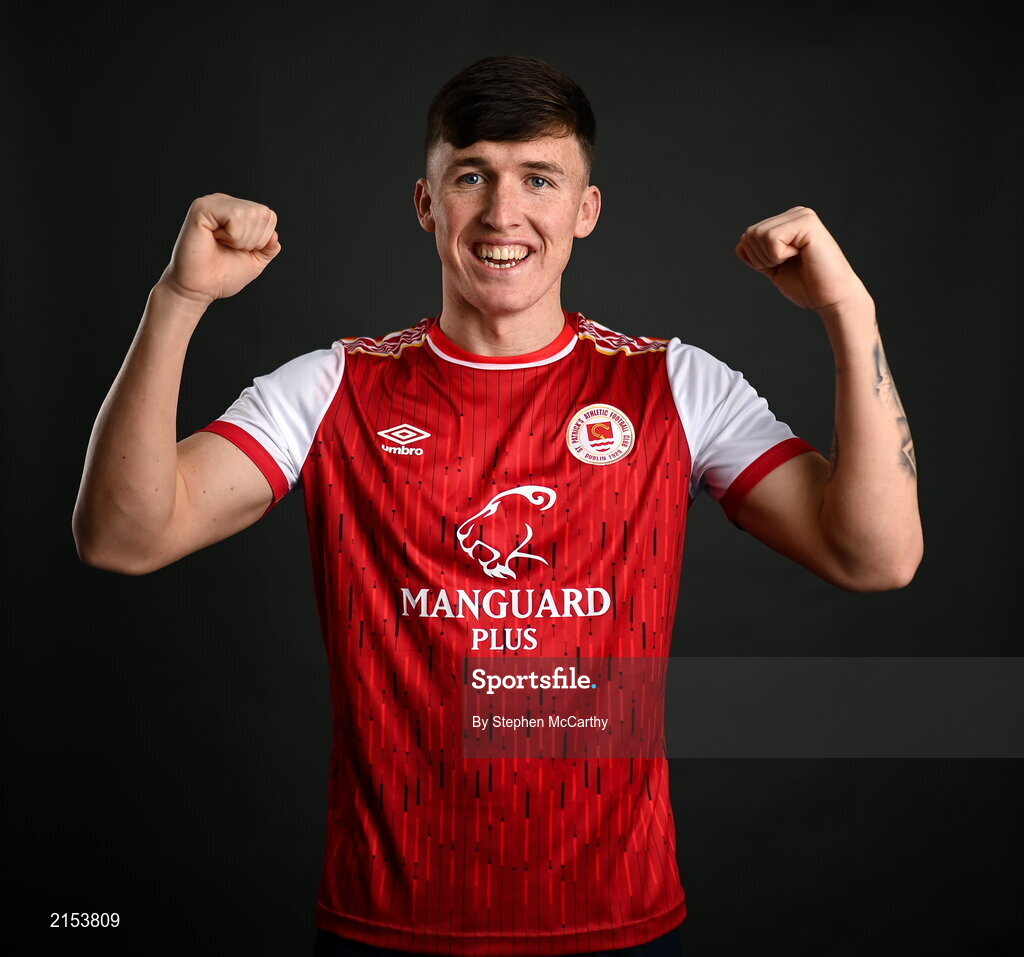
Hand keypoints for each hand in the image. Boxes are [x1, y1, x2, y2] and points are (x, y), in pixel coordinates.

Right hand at [157, 193, 281, 305]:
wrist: (200, 289)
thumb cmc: (221, 276)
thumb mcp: (255, 261)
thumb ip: (268, 247)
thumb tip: (274, 235)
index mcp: (236, 211)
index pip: (269, 216)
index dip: (262, 240)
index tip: (238, 249)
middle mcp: (225, 203)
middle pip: (263, 213)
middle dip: (252, 240)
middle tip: (229, 248)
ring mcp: (213, 202)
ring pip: (250, 214)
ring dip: (241, 239)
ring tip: (221, 244)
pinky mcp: (202, 208)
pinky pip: (235, 216)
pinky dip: (232, 236)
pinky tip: (214, 238)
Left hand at [735, 207, 870, 313]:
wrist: (830, 298)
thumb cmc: (807, 286)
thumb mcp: (774, 268)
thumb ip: (758, 255)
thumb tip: (741, 244)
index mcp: (787, 223)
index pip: (748, 237)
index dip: (757, 259)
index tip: (782, 266)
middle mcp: (795, 214)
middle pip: (750, 234)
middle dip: (762, 259)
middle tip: (789, 264)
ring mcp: (802, 215)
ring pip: (758, 235)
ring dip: (771, 257)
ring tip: (796, 260)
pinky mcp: (807, 222)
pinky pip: (772, 238)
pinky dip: (779, 255)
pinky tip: (801, 255)